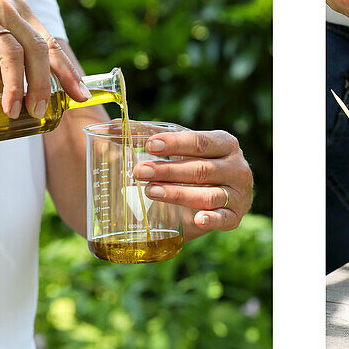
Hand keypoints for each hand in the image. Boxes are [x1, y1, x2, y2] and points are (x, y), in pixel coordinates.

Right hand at [0, 0, 89, 118]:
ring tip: (13, 113)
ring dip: (16, 88)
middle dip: (42, 85)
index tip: (80, 97)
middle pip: (36, 50)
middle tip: (39, 112)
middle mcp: (7, 9)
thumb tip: (45, 103)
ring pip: (11, 53)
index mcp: (22, 15)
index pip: (52, 45)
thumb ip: (19, 66)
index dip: (68, 73)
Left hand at [133, 129, 252, 241]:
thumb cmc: (194, 167)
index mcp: (225, 144)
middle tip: (139, 172)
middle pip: (201, 169)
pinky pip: (223, 219)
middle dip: (168, 170)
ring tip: (150, 192)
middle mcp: (237, 167)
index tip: (149, 145)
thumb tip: (108, 128)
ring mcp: (239, 194)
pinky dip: (211, 219)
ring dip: (178, 194)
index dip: (174, 143)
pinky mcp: (235, 217)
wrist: (217, 197)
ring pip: (208, 195)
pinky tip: (197, 220)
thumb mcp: (178, 150)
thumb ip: (151, 138)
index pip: (200, 142)